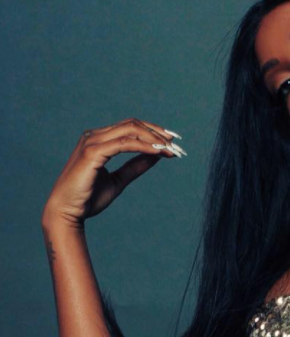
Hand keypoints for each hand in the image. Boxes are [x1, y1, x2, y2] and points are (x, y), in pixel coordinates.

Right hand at [41, 118, 185, 227]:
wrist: (68, 212)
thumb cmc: (89, 198)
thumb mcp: (119, 180)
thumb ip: (136, 166)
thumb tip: (157, 154)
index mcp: (99, 140)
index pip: (130, 126)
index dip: (153, 131)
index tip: (172, 141)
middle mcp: (94, 136)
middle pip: (133, 124)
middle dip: (157, 132)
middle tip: (175, 144)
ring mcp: (92, 142)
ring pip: (130, 129)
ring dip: (153, 138)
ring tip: (169, 149)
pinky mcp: (92, 152)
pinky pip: (124, 143)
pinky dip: (143, 146)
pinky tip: (157, 152)